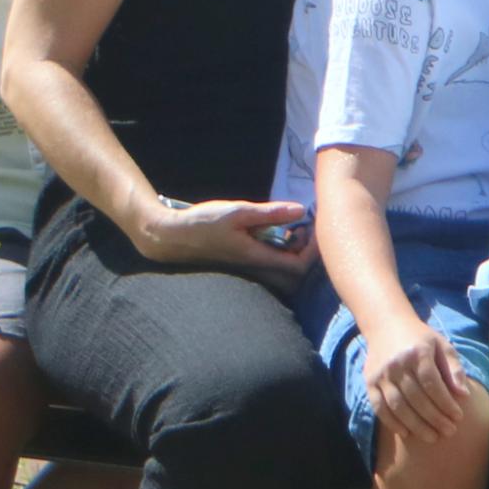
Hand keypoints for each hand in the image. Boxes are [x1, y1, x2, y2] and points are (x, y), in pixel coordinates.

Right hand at [133, 196, 312, 277]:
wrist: (174, 237)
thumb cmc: (204, 223)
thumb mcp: (238, 212)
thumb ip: (270, 213)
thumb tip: (301, 210)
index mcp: (258, 258)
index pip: (299, 268)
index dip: (313, 251)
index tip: (313, 228)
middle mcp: (257, 269)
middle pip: (295, 277)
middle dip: (306, 256)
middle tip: (305, 231)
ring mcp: (250, 270)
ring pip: (283, 273)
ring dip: (294, 253)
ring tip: (293, 229)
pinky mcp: (243, 265)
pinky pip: (271, 266)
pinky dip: (281, 252)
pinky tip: (274, 232)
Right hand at [364, 321, 480, 446]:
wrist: (386, 324)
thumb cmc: (420, 338)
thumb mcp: (441, 345)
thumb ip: (454, 368)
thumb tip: (464, 395)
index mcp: (418, 352)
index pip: (433, 384)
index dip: (446, 403)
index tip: (458, 417)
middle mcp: (397, 364)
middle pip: (417, 398)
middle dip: (435, 418)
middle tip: (449, 431)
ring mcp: (381, 374)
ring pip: (398, 406)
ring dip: (416, 425)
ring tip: (432, 437)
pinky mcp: (369, 382)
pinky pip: (379, 407)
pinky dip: (392, 423)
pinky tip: (406, 433)